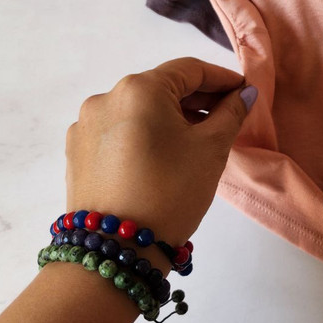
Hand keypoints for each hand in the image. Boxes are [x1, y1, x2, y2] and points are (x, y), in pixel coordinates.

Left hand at [65, 57, 255, 245]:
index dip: (222, 78)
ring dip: (171, 117)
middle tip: (228, 115)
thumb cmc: (171, 191)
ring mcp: (86, 125)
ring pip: (140, 110)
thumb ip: (231, 113)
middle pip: (162, 87)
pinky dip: (146, 133)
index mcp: (138, 88)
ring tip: (198, 138)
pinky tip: (164, 156)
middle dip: (198, 99)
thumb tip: (244, 93)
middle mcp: (106, 97)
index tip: (245, 91)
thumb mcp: (211, 149)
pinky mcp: (78, 151)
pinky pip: (121, 130)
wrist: (115, 252)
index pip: (189, 70)